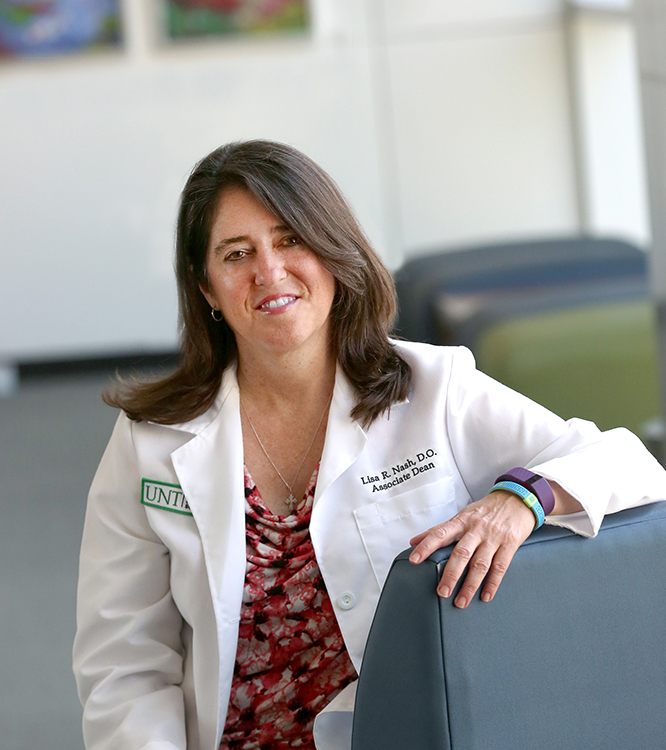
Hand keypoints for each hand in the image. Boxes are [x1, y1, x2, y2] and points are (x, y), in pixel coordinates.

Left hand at [408, 491, 535, 607]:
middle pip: (461, 553)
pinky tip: (485, 596)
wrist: (516, 498)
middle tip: (442, 592)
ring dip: (470, 585)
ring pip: (480, 564)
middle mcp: (476, 529)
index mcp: (461, 521)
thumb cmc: (485, 510)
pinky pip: (500, 567)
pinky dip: (492, 583)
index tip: (414, 559)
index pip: (440, 533)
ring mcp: (494, 537)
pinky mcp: (510, 544)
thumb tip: (414, 541)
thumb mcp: (462, 515)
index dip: (426, 546)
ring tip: (461, 601)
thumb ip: (440, 530)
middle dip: (451, 574)